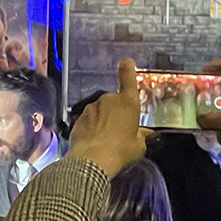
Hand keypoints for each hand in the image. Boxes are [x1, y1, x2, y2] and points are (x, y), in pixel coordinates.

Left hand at [65, 58, 145, 177]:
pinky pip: (88, 120)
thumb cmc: (121, 150)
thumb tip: (143, 134)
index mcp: (127, 102)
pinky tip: (94, 142)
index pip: (128, 79)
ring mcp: (91, 108)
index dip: (127, 69)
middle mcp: (108, 100)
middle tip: (120, 132)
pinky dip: (91, 128)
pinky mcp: (77, 118)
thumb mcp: (139, 145)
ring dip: (102, 121)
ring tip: (106, 140)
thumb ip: (141, 135)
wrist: (92, 160)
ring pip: (100, 111)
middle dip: (116, 113)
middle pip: (114, 102)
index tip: (126, 61)